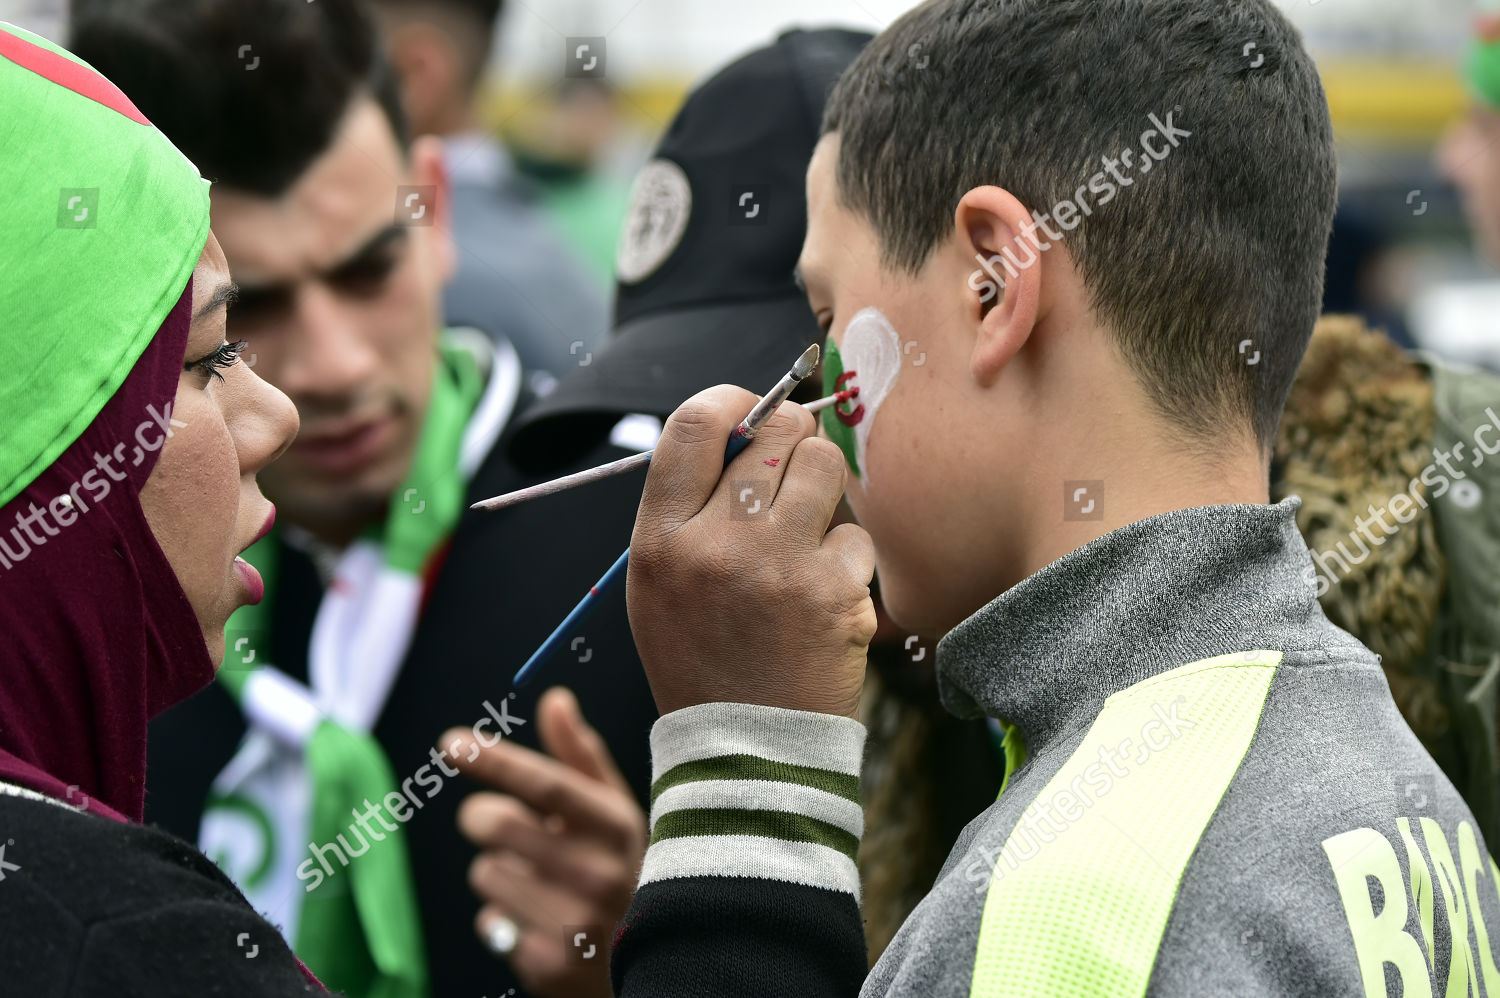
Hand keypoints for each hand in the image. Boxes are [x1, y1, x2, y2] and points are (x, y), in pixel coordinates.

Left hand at [447, 687, 646, 997]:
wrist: (653, 961)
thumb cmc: (621, 871)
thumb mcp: (613, 812)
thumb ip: (580, 757)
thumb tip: (555, 699)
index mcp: (617, 826)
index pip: (548, 784)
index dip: (497, 759)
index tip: (451, 741)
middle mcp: (600, 874)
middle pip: (499, 823)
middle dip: (481, 817)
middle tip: (495, 825)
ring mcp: (576, 923)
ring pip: (486, 873)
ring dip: (498, 873)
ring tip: (537, 885)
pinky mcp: (550, 965)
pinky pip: (489, 921)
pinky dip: (501, 918)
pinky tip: (539, 924)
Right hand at [626, 385, 877, 718]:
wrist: (745, 754)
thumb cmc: (702, 660)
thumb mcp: (660, 585)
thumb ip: (686, 508)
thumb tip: (739, 430)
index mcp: (661, 539)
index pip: (694, 422)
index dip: (733, 402)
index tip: (750, 414)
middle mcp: (715, 544)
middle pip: (775, 432)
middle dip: (792, 442)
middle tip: (791, 476)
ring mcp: (779, 566)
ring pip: (824, 466)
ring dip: (823, 492)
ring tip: (806, 539)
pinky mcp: (835, 593)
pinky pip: (855, 536)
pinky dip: (845, 562)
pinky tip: (822, 600)